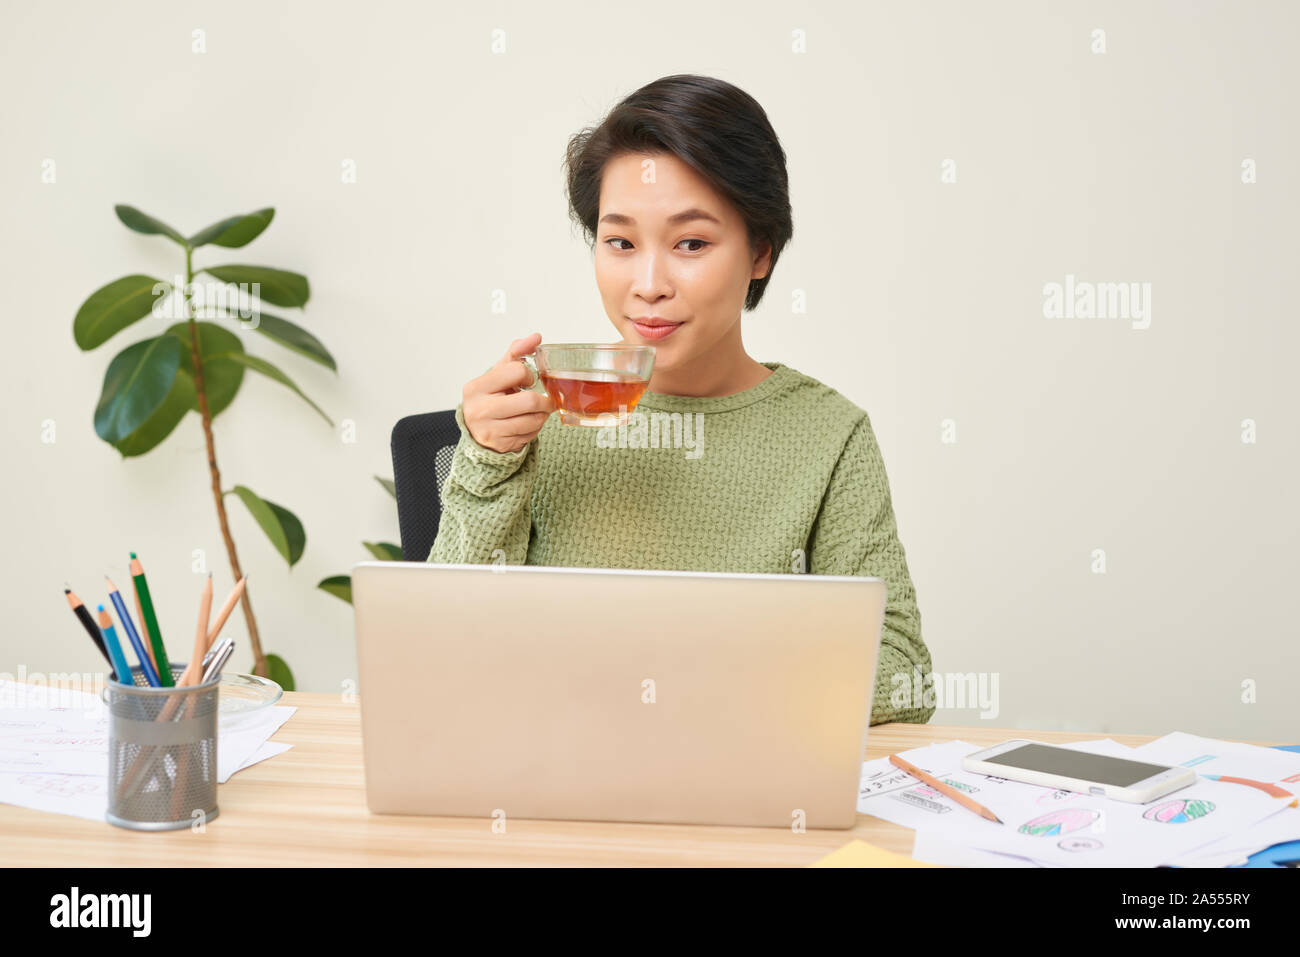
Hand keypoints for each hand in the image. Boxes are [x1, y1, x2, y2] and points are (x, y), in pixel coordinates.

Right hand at [461, 333, 554, 452]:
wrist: (476, 430)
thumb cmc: (490, 398)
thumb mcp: (498, 374)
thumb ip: (516, 354)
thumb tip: (535, 337)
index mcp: (476, 387)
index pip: (515, 371)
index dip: (527, 375)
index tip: (526, 381)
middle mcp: (479, 409)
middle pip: (529, 400)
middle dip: (544, 400)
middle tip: (545, 400)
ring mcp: (489, 429)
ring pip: (534, 420)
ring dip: (542, 415)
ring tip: (537, 411)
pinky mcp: (500, 444)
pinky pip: (530, 434)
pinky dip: (536, 428)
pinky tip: (528, 423)